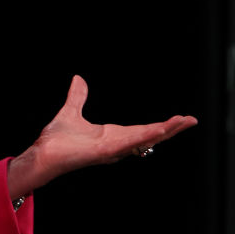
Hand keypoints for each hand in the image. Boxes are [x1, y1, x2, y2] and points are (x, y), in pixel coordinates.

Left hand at [6, 75, 197, 198]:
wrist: (42, 154)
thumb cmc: (55, 141)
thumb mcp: (70, 112)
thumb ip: (77, 97)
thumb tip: (79, 79)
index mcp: (112, 136)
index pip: (142, 130)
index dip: (161, 125)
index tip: (179, 119)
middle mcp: (116, 144)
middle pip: (150, 136)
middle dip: (171, 129)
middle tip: (192, 120)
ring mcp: (112, 150)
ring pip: (144, 140)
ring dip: (164, 131)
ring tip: (184, 122)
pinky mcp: (104, 152)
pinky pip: (128, 144)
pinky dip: (144, 137)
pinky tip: (159, 130)